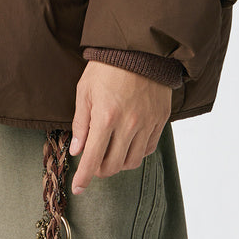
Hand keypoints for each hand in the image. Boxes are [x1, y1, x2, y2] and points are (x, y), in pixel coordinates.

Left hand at [68, 61, 172, 194]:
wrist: (140, 49)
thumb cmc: (107, 67)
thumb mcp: (85, 91)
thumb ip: (81, 123)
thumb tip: (77, 150)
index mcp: (106, 117)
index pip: (93, 159)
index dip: (84, 178)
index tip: (78, 189)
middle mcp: (128, 125)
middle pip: (113, 166)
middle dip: (99, 171)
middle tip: (93, 164)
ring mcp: (147, 123)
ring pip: (132, 161)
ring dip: (118, 163)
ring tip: (110, 152)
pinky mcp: (160, 120)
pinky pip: (148, 148)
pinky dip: (135, 152)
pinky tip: (127, 143)